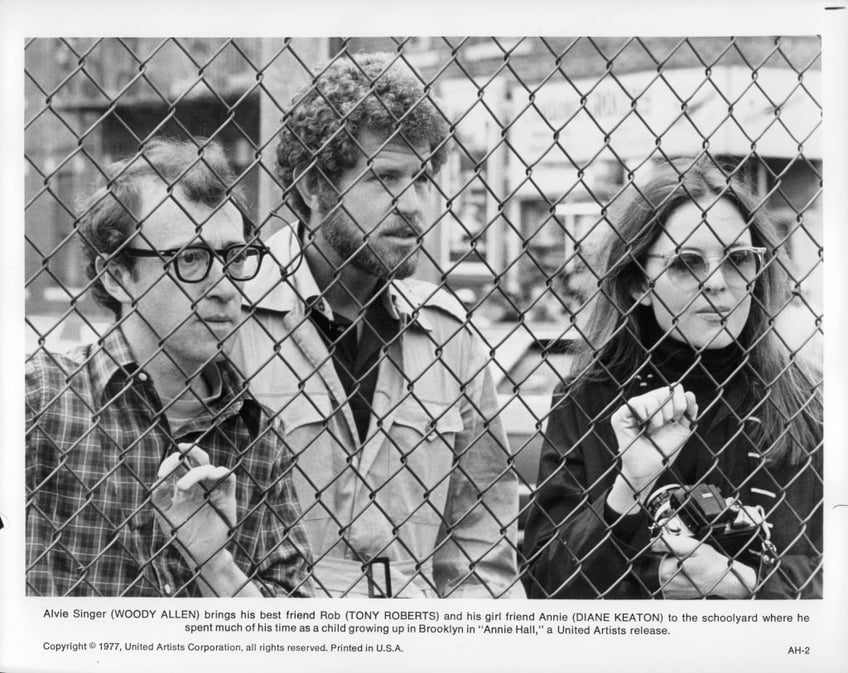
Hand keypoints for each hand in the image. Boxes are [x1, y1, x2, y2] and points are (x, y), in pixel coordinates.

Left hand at [152, 444, 235, 571]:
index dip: (171, 462)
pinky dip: (221, 473)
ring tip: (183, 486)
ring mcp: (214, 490)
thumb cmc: (182, 535)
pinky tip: (212, 477)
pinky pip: (229, 478)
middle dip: (191, 451)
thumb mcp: (165, 515)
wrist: (199, 554)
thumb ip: (160, 497)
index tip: (161, 471)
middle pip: (198, 459)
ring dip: (197, 472)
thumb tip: (159, 479)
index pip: (179, 466)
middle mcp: (200, 485)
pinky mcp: (227, 498)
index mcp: (184, 487)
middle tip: (181, 450)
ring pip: (211, 468)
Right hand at [610, 385, 697, 491]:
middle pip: (664, 391)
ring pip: (651, 397)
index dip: (680, 404)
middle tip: (662, 427)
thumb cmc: (662, 452)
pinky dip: (645, 415)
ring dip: (657, 418)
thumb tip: (690, 394)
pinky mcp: (621, 415)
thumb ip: (689, 411)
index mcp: (660, 405)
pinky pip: (637, 403)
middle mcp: (646, 403)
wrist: (649, 470)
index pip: (674, 389)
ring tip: (652, 429)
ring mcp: (633, 408)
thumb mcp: (683, 429)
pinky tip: (644, 427)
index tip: (676, 420)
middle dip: (670, 412)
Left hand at [653, 534, 756, 598]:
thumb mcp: (691, 545)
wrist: (726, 579)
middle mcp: (666, 585)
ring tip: (685, 566)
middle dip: (663, 558)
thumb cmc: (712, 564)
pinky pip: (666, 582)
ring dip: (668, 568)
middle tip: (681, 558)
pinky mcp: (674, 596)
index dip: (658, 549)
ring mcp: (670, 593)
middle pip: (653, 565)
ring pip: (659, 574)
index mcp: (666, 571)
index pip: (648, 556)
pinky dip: (672, 577)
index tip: (669, 549)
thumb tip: (649, 541)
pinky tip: (686, 574)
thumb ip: (668, 542)